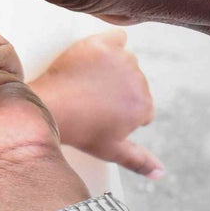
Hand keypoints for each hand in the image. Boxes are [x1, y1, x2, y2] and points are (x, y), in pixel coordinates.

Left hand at [30, 30, 163, 177]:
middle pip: (134, 82)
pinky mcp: (102, 44)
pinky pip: (117, 37)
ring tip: (88, 81)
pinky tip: (96, 55)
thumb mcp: (111, 150)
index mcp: (144, 107)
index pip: (141, 105)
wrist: (48, 106)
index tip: (102, 112)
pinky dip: (110, 43)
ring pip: (125, 61)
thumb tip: (161, 173)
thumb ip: (140, 161)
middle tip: (91, 98)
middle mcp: (139, 82)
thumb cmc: (78, 130)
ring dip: (113, 68)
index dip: (121, 110)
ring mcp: (121, 61)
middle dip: (117, 89)